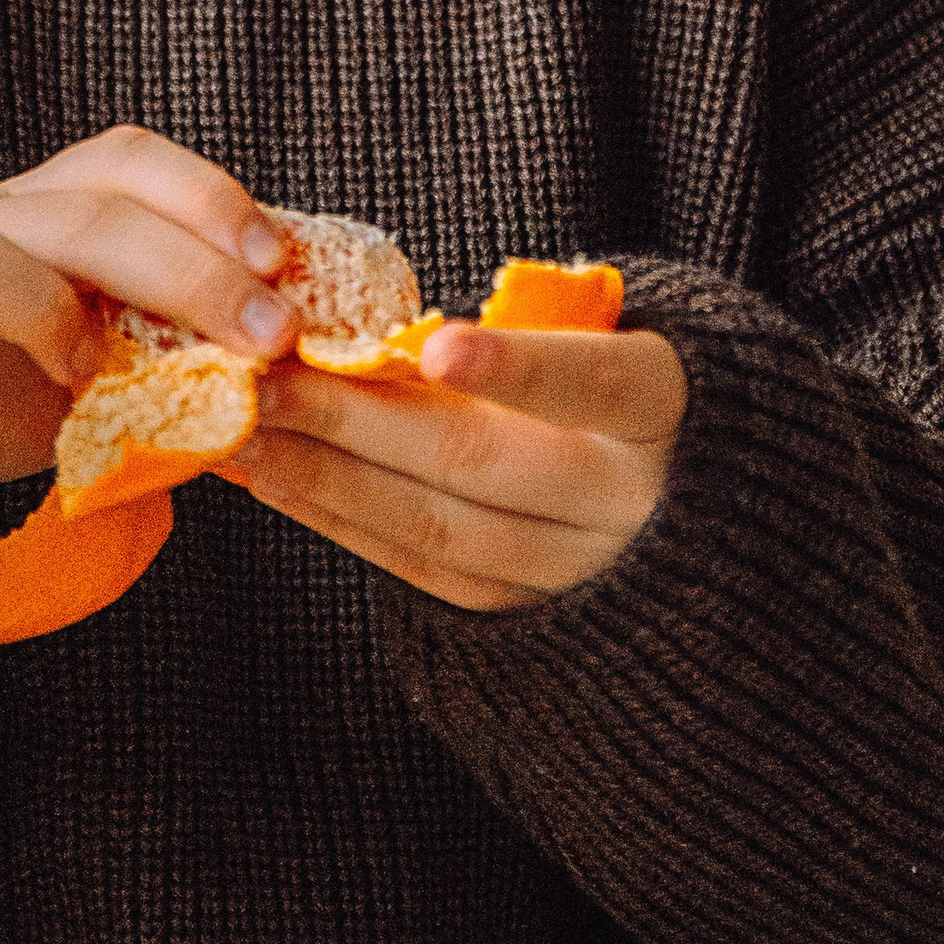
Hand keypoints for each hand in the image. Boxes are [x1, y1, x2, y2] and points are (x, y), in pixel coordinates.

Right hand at [0, 126, 300, 541]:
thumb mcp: (100, 358)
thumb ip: (171, 337)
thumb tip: (295, 345)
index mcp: (42, 214)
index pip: (123, 160)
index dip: (205, 195)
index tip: (281, 262)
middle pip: (76, 209)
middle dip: (184, 267)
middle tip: (263, 336)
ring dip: (40, 305)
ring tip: (92, 374)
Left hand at [220, 321, 688, 610]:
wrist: (695, 504)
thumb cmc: (619, 384)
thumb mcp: (603, 337)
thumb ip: (525, 331)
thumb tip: (377, 329)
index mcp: (661, 404)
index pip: (595, 380)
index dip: (516, 367)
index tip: (434, 347)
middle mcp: (631, 498)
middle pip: (483, 460)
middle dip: (357, 420)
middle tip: (266, 381)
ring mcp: (584, 568)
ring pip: (442, 528)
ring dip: (327, 478)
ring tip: (248, 435)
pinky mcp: (533, 614)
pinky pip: (427, 573)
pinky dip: (344, 524)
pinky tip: (277, 484)